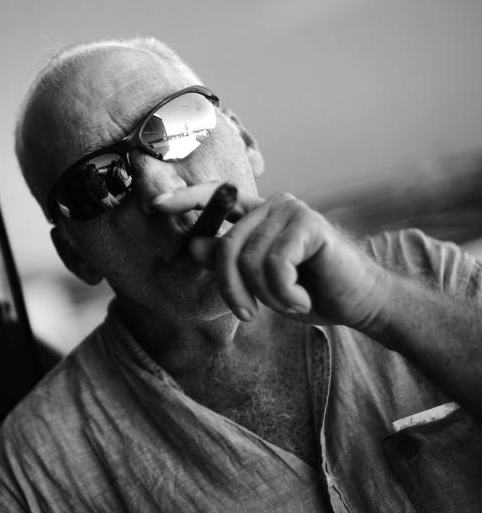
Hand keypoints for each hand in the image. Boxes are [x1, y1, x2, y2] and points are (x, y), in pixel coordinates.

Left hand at [152, 182, 388, 326]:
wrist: (360, 302)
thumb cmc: (307, 290)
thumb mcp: (258, 281)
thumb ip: (226, 261)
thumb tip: (192, 243)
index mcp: (256, 214)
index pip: (214, 197)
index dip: (183, 198)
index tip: (153, 203)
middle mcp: (272, 205)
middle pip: (225, 247)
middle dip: (231, 289)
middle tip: (248, 315)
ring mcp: (291, 210)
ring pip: (248, 259)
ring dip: (265, 295)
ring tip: (290, 300)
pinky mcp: (309, 225)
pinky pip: (273, 266)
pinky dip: (284, 293)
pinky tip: (302, 297)